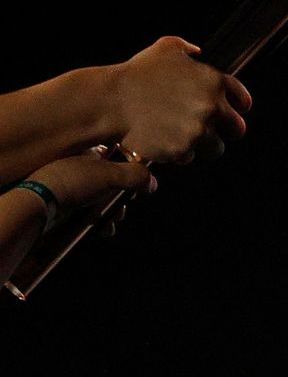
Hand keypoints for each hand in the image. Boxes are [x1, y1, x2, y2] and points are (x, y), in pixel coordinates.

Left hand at [28, 146, 152, 234]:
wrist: (39, 203)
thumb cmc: (75, 182)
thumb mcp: (112, 174)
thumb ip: (136, 176)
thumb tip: (153, 183)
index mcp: (89, 153)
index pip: (117, 157)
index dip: (130, 170)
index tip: (137, 184)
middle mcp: (79, 167)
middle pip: (109, 181)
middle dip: (120, 197)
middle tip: (124, 206)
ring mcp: (70, 186)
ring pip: (98, 198)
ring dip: (110, 212)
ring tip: (113, 222)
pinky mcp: (62, 203)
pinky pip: (85, 211)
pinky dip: (96, 220)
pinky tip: (102, 228)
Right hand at [110, 36, 251, 163]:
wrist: (109, 102)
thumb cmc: (134, 75)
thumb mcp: (165, 49)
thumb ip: (186, 49)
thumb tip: (196, 52)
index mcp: (214, 81)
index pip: (243, 100)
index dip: (238, 107)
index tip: (234, 112)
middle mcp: (212, 106)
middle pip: (237, 129)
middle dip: (226, 131)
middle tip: (211, 131)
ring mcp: (198, 130)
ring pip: (216, 148)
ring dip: (204, 145)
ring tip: (185, 139)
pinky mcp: (182, 150)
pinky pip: (190, 158)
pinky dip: (180, 154)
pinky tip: (166, 143)